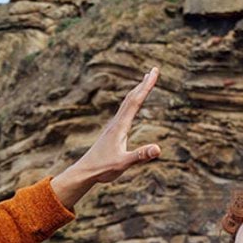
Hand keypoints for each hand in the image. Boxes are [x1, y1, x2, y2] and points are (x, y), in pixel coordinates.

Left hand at [49, 67, 161, 209]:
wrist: (84, 172)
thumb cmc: (102, 169)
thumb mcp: (123, 163)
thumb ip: (140, 155)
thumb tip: (158, 149)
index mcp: (120, 127)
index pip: (136, 102)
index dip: (146, 87)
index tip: (154, 73)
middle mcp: (116, 123)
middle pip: (131, 98)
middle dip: (143, 84)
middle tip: (154, 70)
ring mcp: (113, 126)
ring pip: (127, 103)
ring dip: (137, 90)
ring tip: (145, 81)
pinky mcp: (112, 132)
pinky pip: (124, 111)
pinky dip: (131, 102)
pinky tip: (132, 104)